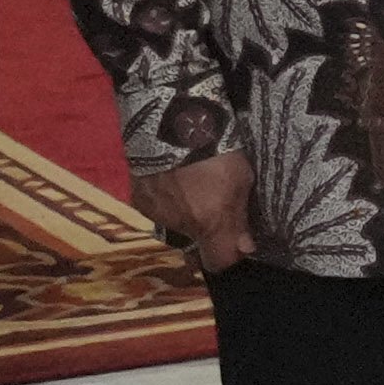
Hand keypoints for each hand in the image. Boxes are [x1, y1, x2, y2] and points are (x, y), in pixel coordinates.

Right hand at [136, 152, 255, 273]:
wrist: (172, 121)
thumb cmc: (217, 148)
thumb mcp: (242, 179)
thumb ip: (240, 217)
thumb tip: (245, 248)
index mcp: (210, 222)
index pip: (219, 262)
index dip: (229, 255)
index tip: (237, 243)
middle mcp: (180, 225)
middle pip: (196, 243)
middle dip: (207, 231)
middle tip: (213, 203)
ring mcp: (156, 214)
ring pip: (175, 226)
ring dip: (184, 214)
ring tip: (191, 185)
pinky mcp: (138, 199)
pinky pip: (156, 210)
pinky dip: (165, 200)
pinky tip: (172, 180)